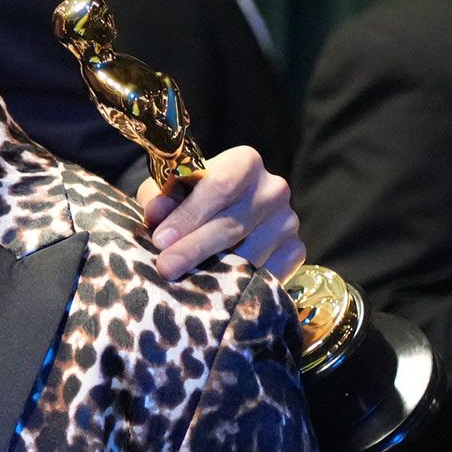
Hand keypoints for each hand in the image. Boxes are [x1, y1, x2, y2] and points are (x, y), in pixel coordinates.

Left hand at [141, 145, 304, 282]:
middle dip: (193, 249)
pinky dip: (239, 284)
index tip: (161, 240)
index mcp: (244, 163)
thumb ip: (161, 199)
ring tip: (185, 280)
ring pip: (248, 255)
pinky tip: (216, 288)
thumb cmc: (191, 198)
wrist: (223, 215)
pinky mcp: (295, 250)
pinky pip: (267, 274)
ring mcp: (288, 221)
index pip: (219, 187)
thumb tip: (156, 213)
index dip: (189, 215)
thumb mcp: (171, 192)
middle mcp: (273, 189)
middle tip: (166, 267)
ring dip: (214, 271)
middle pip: (232, 225)